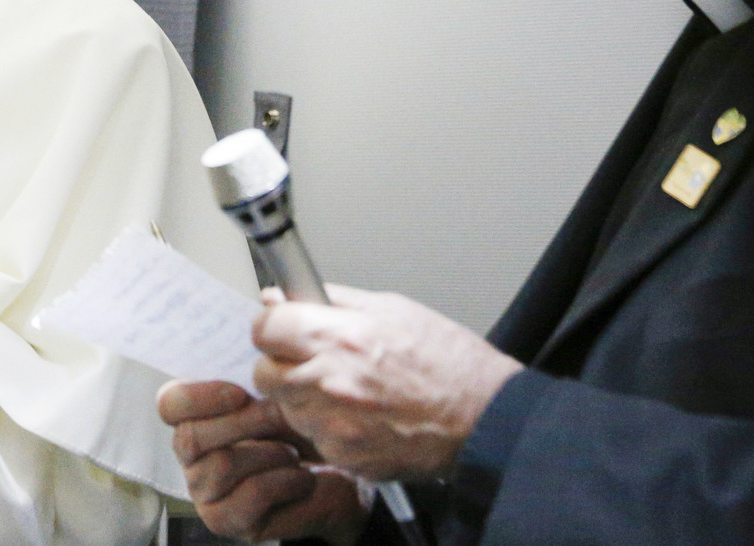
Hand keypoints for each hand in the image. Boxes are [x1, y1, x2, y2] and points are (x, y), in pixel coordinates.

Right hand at [160, 379, 367, 544]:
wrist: (328, 482)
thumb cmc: (295, 436)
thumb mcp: (275, 403)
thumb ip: (253, 391)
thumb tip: (256, 373)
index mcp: (191, 421)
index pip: (169, 405)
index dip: (197, 397)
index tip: (239, 393)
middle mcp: (189, 458)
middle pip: (191, 436)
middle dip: (244, 422)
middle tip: (280, 415)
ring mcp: (202, 492)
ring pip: (223, 464)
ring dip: (271, 453)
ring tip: (295, 452)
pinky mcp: (224, 520)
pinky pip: (251, 493)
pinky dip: (285, 481)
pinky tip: (302, 478)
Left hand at [254, 284, 523, 479]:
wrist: (489, 420)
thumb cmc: (449, 362)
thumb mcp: (391, 309)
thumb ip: (329, 301)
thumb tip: (283, 296)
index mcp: (337, 337)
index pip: (264, 327)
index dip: (272, 326)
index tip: (282, 329)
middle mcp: (328, 382)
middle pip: (263, 371)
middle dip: (281, 364)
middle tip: (308, 361)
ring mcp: (335, 424)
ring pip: (285, 408)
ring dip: (302, 398)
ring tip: (344, 390)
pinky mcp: (346, 457)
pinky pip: (314, 439)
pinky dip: (327, 428)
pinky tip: (360, 417)